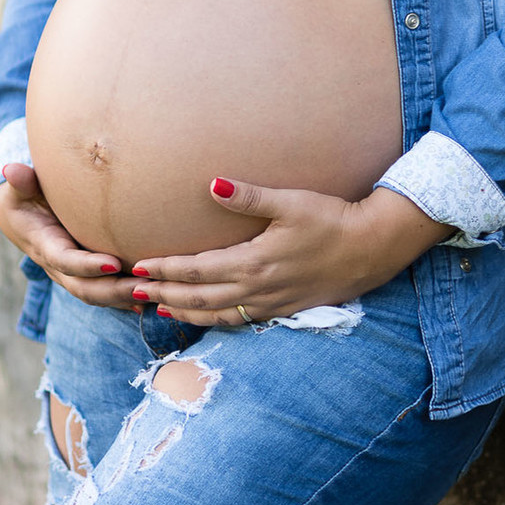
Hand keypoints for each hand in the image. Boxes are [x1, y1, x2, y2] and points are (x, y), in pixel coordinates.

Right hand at [0, 163, 138, 307]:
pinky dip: (126, 299)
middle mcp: (57, 267)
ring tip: (154, 294)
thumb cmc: (24, 197)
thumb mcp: (19, 189)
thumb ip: (21, 181)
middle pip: (84, 287)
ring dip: (125, 298)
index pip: (65, 260)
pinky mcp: (84, 276)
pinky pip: (105, 294)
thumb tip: (11, 170)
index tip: (114, 263)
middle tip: (145, 286)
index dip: (87, 265)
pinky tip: (152, 299)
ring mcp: (71, 275)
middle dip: (114, 290)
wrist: (22, 220)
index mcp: (43, 245)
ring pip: (97, 296)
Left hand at [130, 176, 454, 326]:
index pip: (197, 269)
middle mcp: (258, 288)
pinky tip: (202, 315)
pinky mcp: (283, 309)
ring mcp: (271, 303)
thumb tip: (210, 185)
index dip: (166, 269)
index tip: (139, 266)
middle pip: (199, 297)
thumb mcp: (290, 202)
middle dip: (164, 294)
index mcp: (254, 262)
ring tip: (158, 307)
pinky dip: (213, 320)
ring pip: (216, 314)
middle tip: (132, 291)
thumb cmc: (331, 218)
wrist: (372, 248)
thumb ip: (248, 197)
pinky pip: (239, 320)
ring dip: (184, 311)